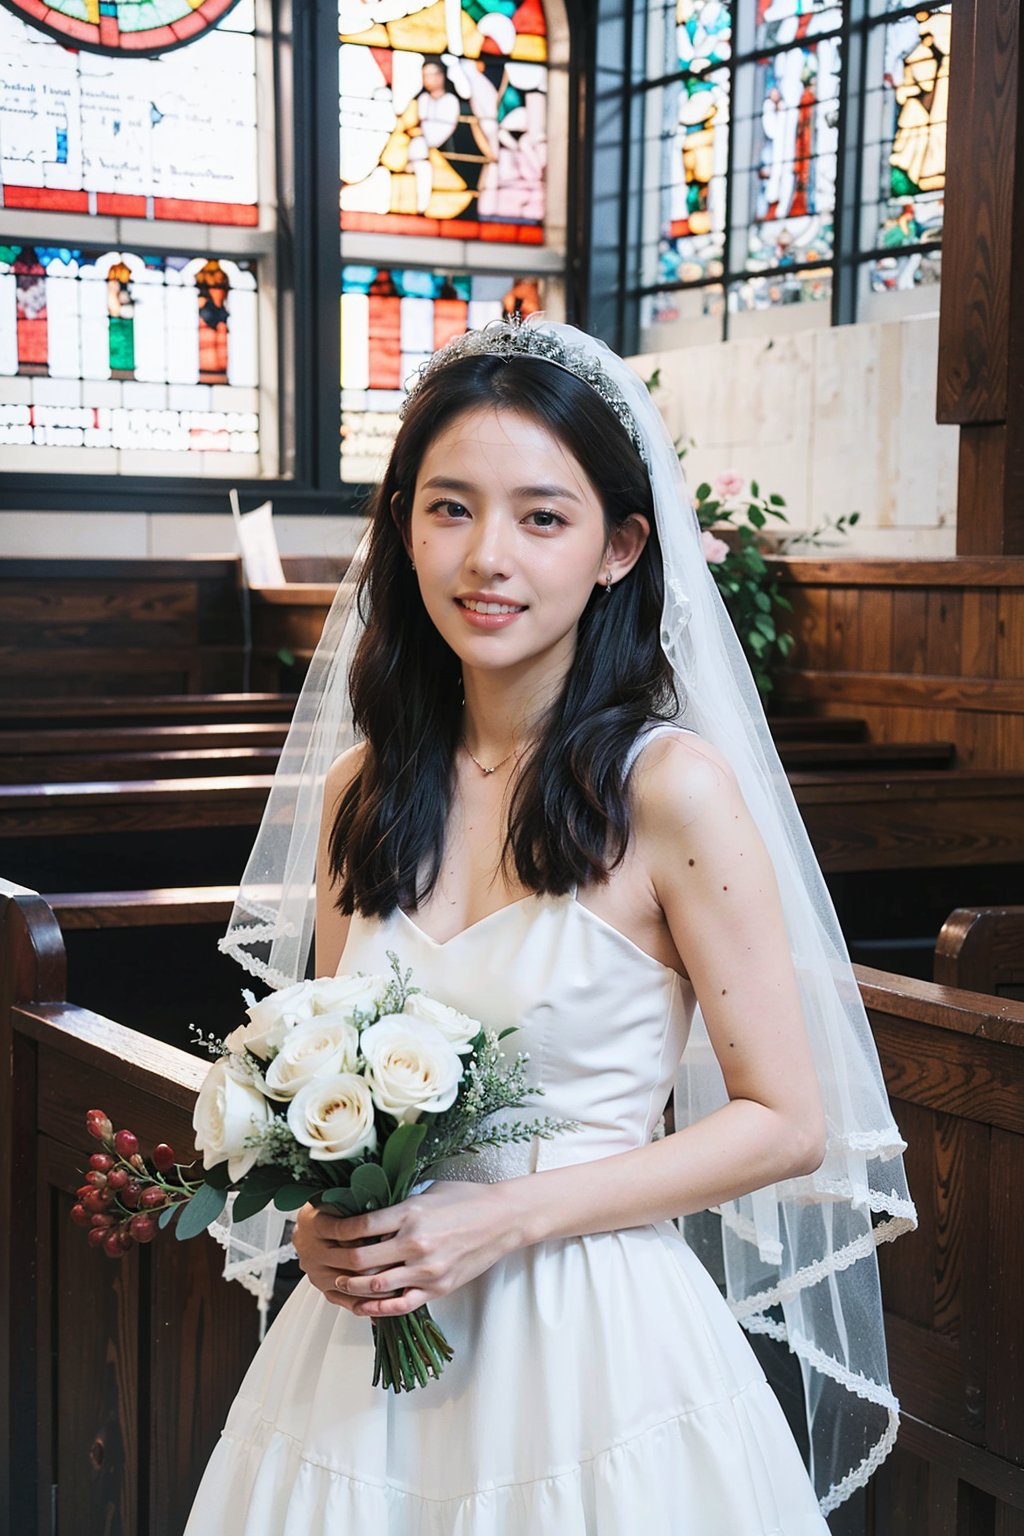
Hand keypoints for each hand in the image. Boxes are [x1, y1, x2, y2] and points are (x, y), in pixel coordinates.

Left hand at [292, 1180, 521, 1318]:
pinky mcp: (438, 1288)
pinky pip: (400, 1305)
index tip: (323, 1229)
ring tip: (339, 1282)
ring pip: (375, 1286)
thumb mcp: (428, 1191)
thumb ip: (398, 1204)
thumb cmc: (466, 1198)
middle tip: (323, 1260)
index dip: (335, 1230)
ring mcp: (426, 1269)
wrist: (503, 1219)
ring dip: (351, 1286)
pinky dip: (377, 1309)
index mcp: (410, 1213)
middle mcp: (415, 1243)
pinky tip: (364, 1305)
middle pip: (360, 1260)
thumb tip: (365, 1208)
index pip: (359, 1226)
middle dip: (336, 1261)